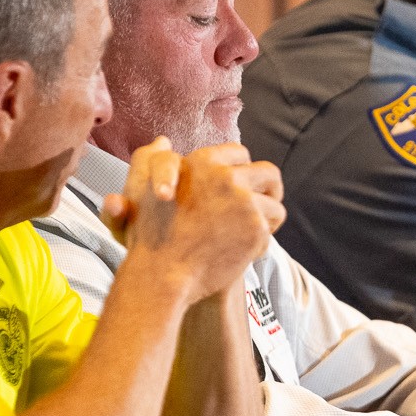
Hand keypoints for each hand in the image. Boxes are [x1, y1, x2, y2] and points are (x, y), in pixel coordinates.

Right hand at [103, 139, 282, 299]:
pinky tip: (241, 252)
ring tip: (251, 232)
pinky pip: (270, 233)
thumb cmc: (149, 234)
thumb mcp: (140, 187)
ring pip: (275, 206)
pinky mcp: (256, 230)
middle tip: (262, 205)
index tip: (240, 185)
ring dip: (267, 219)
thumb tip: (164, 140)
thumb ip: (151, 159)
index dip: (243, 170)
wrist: (162, 275)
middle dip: (269, 189)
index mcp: (203, 162)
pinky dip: (259, 244)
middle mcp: (227, 178)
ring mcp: (245, 203)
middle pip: (269, 173)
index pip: (240, 153)